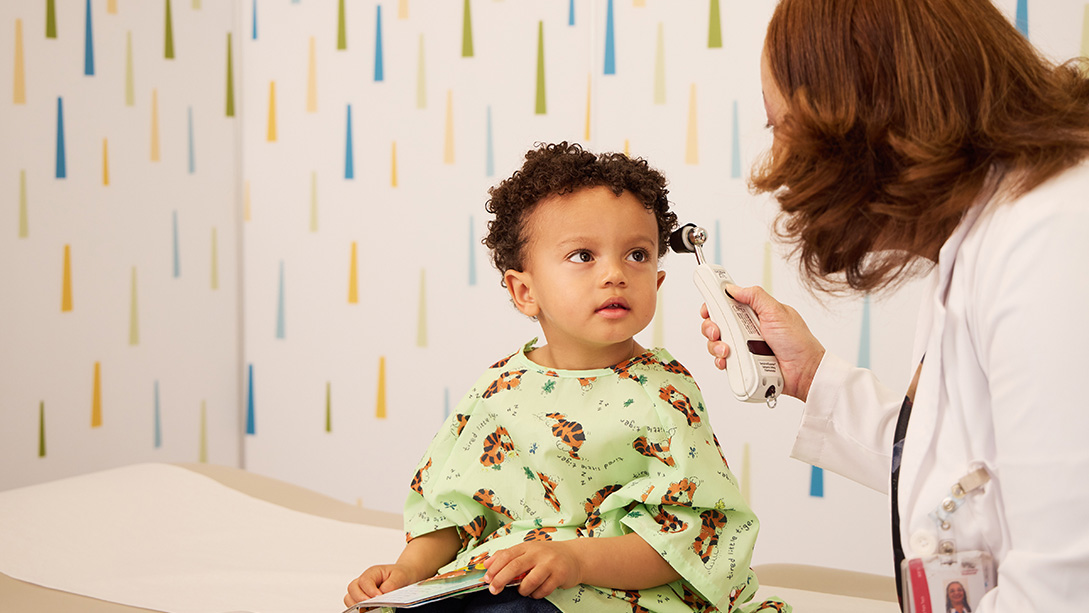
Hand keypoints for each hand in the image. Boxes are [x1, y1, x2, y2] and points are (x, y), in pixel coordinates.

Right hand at [344, 563, 424, 608]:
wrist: (404, 577)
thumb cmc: (400, 575)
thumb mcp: (400, 576)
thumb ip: (392, 584)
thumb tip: (383, 593)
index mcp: (373, 572)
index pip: (364, 580)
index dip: (370, 590)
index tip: (379, 597)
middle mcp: (364, 581)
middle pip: (352, 588)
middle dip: (360, 599)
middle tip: (372, 605)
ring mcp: (361, 590)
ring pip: (349, 598)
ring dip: (357, 605)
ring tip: (369, 609)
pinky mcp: (362, 599)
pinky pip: (353, 605)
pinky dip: (358, 609)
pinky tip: (368, 610)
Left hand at [483, 541, 581, 598]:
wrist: (575, 557)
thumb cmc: (548, 555)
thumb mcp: (528, 550)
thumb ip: (508, 555)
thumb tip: (487, 564)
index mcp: (528, 546)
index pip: (506, 555)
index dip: (494, 568)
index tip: (487, 578)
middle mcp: (538, 553)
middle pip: (514, 567)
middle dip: (500, 580)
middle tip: (494, 590)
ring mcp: (550, 564)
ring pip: (529, 582)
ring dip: (522, 590)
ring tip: (522, 590)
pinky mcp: (560, 575)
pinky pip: (543, 590)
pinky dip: (536, 594)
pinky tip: (536, 591)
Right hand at [701, 284, 824, 400]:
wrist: (804, 372)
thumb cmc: (798, 342)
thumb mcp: (777, 312)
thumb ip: (755, 296)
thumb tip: (733, 288)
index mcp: (754, 313)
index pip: (727, 304)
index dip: (714, 305)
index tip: (709, 308)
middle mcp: (746, 329)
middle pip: (716, 323)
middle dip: (711, 327)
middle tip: (718, 331)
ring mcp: (743, 347)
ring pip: (716, 343)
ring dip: (716, 346)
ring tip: (728, 350)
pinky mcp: (742, 363)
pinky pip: (723, 361)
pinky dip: (721, 361)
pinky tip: (728, 361)